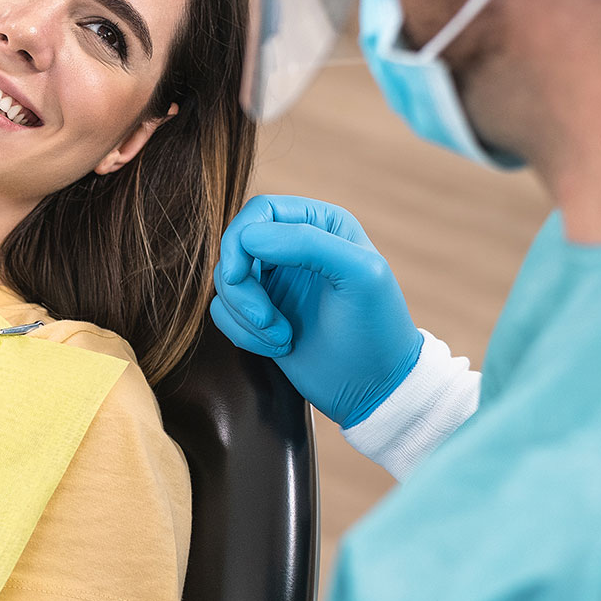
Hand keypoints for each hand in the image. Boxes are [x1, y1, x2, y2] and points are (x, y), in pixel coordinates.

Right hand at [209, 195, 423, 427]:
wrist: (374, 389)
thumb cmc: (377, 329)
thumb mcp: (359, 274)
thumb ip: (307, 242)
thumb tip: (247, 238)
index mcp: (321, 224)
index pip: (259, 211)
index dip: (240, 240)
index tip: (239, 276)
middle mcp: (293, 246)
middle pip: (235, 246)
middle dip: (241, 287)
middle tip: (265, 319)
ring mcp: (275, 281)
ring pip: (225, 281)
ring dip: (246, 315)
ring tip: (281, 338)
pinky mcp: (260, 313)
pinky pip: (223, 311)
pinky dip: (242, 333)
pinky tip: (278, 347)